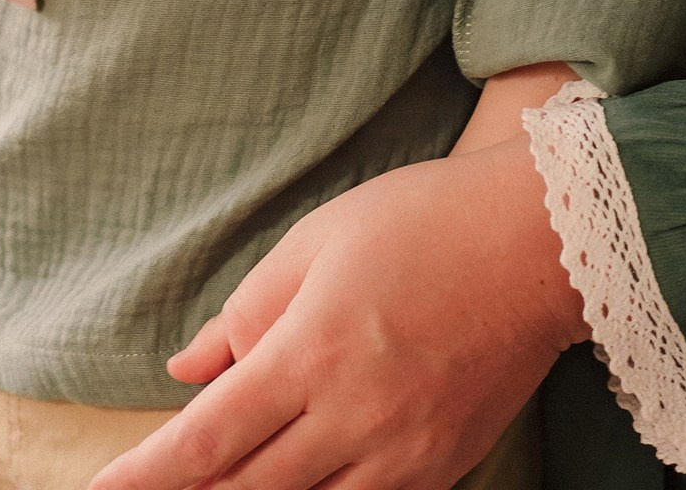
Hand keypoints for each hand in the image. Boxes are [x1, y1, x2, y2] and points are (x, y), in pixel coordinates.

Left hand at [90, 141, 586, 489]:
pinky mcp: (441, 471)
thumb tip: (186, 372)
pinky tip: (294, 482)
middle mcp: (354, 419)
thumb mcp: (315, 241)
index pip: (206, 440)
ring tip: (214, 485)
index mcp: (311, 353)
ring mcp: (403, 456)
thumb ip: (245, 311)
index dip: (147, 478)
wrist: (538, 245)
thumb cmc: (420, 222)